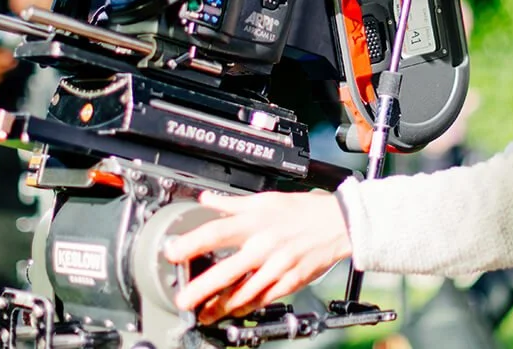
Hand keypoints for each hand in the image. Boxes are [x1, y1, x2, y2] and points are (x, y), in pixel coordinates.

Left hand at [163, 190, 352, 323]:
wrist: (340, 223)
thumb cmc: (303, 210)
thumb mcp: (266, 199)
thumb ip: (233, 203)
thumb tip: (207, 199)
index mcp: (256, 221)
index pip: (216, 232)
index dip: (191, 243)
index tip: (172, 252)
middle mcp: (264, 245)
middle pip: (226, 270)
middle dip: (201, 288)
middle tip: (183, 299)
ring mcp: (277, 266)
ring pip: (244, 291)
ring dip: (221, 305)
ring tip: (204, 314)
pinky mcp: (291, 281)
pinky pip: (264, 298)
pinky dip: (248, 306)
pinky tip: (234, 312)